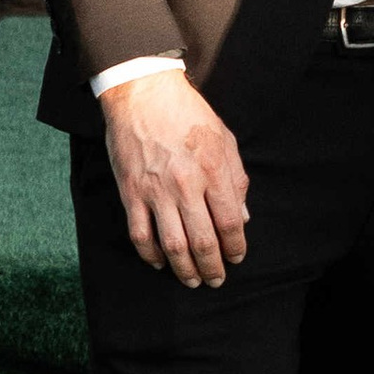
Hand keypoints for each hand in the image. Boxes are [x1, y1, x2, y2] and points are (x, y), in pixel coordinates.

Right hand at [100, 67, 249, 285]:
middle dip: (213, 267)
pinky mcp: (131, 192)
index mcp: (213, 171)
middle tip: (216, 280)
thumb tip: (242, 217)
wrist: (143, 92)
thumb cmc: (188, 113)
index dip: (236, 247)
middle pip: (203, 241)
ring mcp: (156, 191)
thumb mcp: (224, 139)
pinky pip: (140, 234)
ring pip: (172, 245)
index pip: (230, 223)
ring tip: (192, 280)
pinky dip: (150, 254)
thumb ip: (236, 179)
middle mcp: (186, 185)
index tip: (237, 258)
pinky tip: (160, 263)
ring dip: (184, 270)